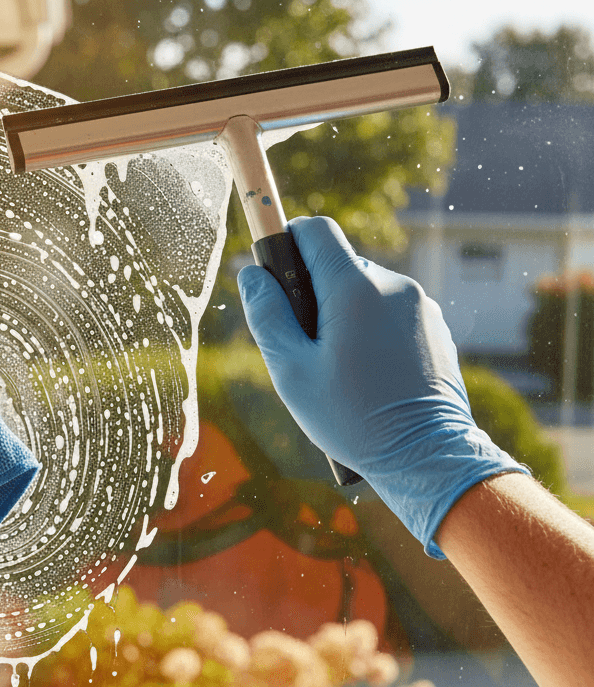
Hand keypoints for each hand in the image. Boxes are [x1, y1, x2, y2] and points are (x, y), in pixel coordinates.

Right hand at [237, 216, 526, 555]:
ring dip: (343, 314)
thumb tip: (251, 274)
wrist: (426, 457)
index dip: (287, 240)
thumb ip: (267, 314)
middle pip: (338, 264)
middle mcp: (393, 286)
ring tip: (339, 368)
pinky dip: (371, 329)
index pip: (315, 230)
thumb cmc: (351, 418)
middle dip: (312, 292)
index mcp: (354, 289)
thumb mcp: (291, 371)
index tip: (274, 270)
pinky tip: (369, 374)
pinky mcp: (435, 327)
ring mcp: (420, 305)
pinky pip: (390, 311)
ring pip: (364, 290)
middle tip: (303, 345)